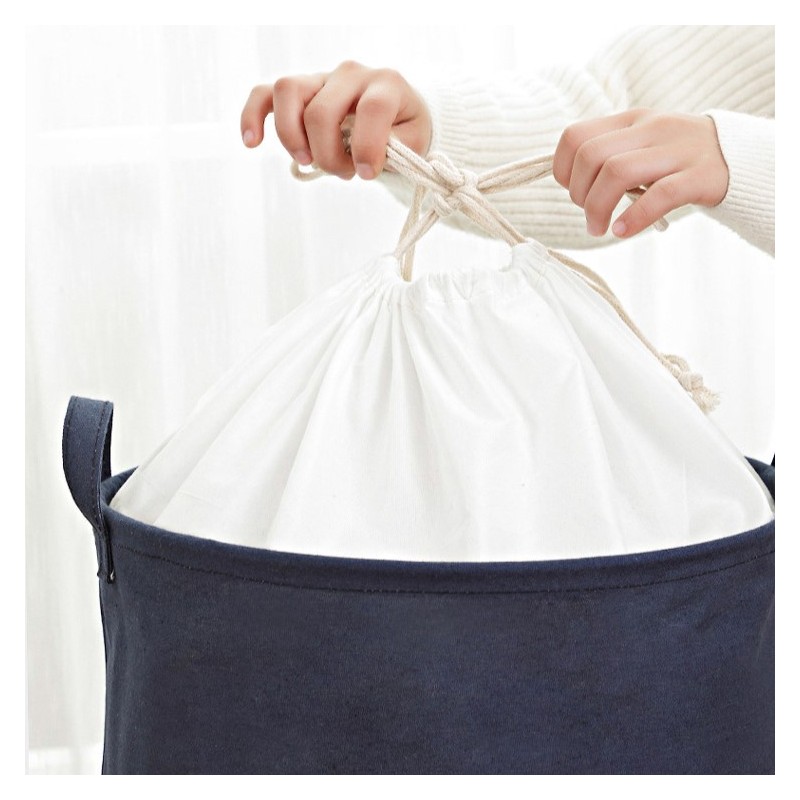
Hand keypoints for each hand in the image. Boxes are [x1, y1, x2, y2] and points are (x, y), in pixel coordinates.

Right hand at [240, 60, 431, 179]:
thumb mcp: (413, 142)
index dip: (368, 146)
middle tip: (344, 174)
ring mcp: (321, 79)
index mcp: (386, 85)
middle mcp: (351, 75)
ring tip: (307, 161)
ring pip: (288, 91)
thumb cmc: (403, 130)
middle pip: (322, 110)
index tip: (367, 174)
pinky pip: (265, 94)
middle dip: (328, 154)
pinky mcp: (300, 92)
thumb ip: (395, 150)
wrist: (396, 114)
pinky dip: (253, 115)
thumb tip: (361, 158)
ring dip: (292, 136)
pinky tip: (251, 141)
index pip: (372, 108)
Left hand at [552, 108, 728, 238]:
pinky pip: (659, 195)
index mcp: (630, 120)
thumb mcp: (640, 146)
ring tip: (600, 229)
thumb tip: (567, 182)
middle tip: (590, 217)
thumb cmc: (676, 161)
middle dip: (578, 194)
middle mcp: (651, 129)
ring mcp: (676, 150)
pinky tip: (623, 231)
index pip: (575, 136)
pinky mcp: (699, 176)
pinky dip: (633, 218)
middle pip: (591, 155)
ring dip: (597, 208)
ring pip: (617, 172)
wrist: (738, 159)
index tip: (573, 192)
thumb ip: (607, 156)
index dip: (563, 170)